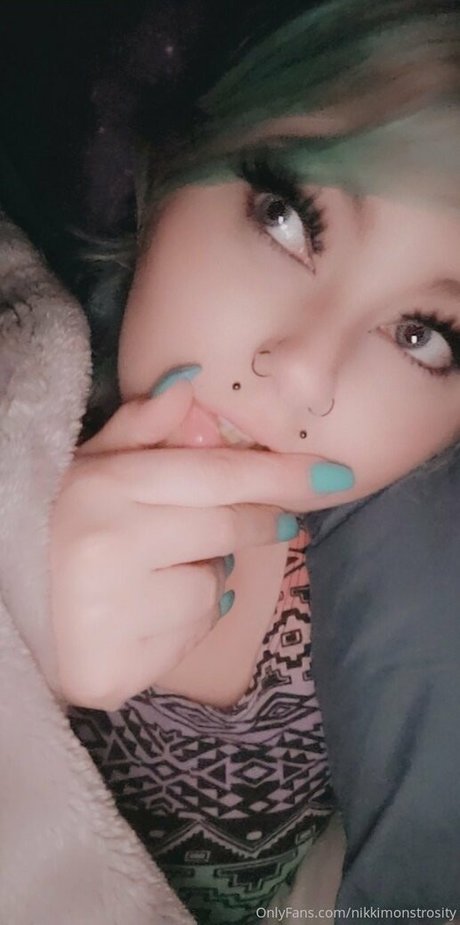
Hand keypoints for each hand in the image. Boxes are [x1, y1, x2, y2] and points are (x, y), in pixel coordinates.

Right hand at [50, 380, 354, 709]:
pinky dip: (183, 624)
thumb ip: (140, 430)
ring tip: (154, 575)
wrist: (2, 610)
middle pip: (227, 531)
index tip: (337, 475)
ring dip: (203, 579)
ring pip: (212, 590)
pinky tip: (142, 613)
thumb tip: (189, 381)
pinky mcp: (113, 671)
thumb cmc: (52, 530)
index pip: (215, 475)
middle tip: (271, 520)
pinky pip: (189, 637)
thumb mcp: (87, 467)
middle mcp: (108, 547)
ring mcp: (110, 614)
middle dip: (258, 522)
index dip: (280, 474)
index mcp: (103, 488)